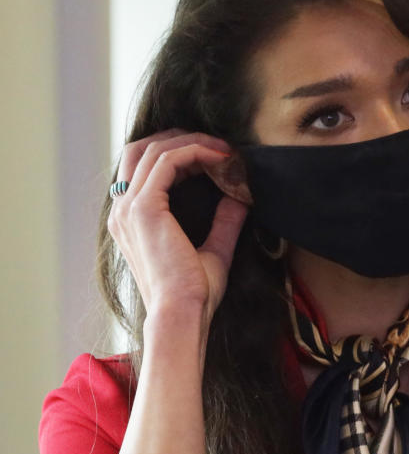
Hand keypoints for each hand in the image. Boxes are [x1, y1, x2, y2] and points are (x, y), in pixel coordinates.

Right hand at [107, 130, 248, 324]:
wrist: (183, 315)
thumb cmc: (195, 293)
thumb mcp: (214, 250)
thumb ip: (224, 222)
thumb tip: (240, 197)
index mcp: (131, 220)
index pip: (145, 167)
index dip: (179, 153)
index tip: (216, 157)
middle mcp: (123, 210)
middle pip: (142, 149)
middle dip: (181, 138)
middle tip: (219, 145)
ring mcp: (129, 207)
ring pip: (156, 149)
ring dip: (193, 142)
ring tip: (225, 149)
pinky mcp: (144, 207)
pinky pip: (168, 161)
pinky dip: (195, 151)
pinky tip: (221, 158)